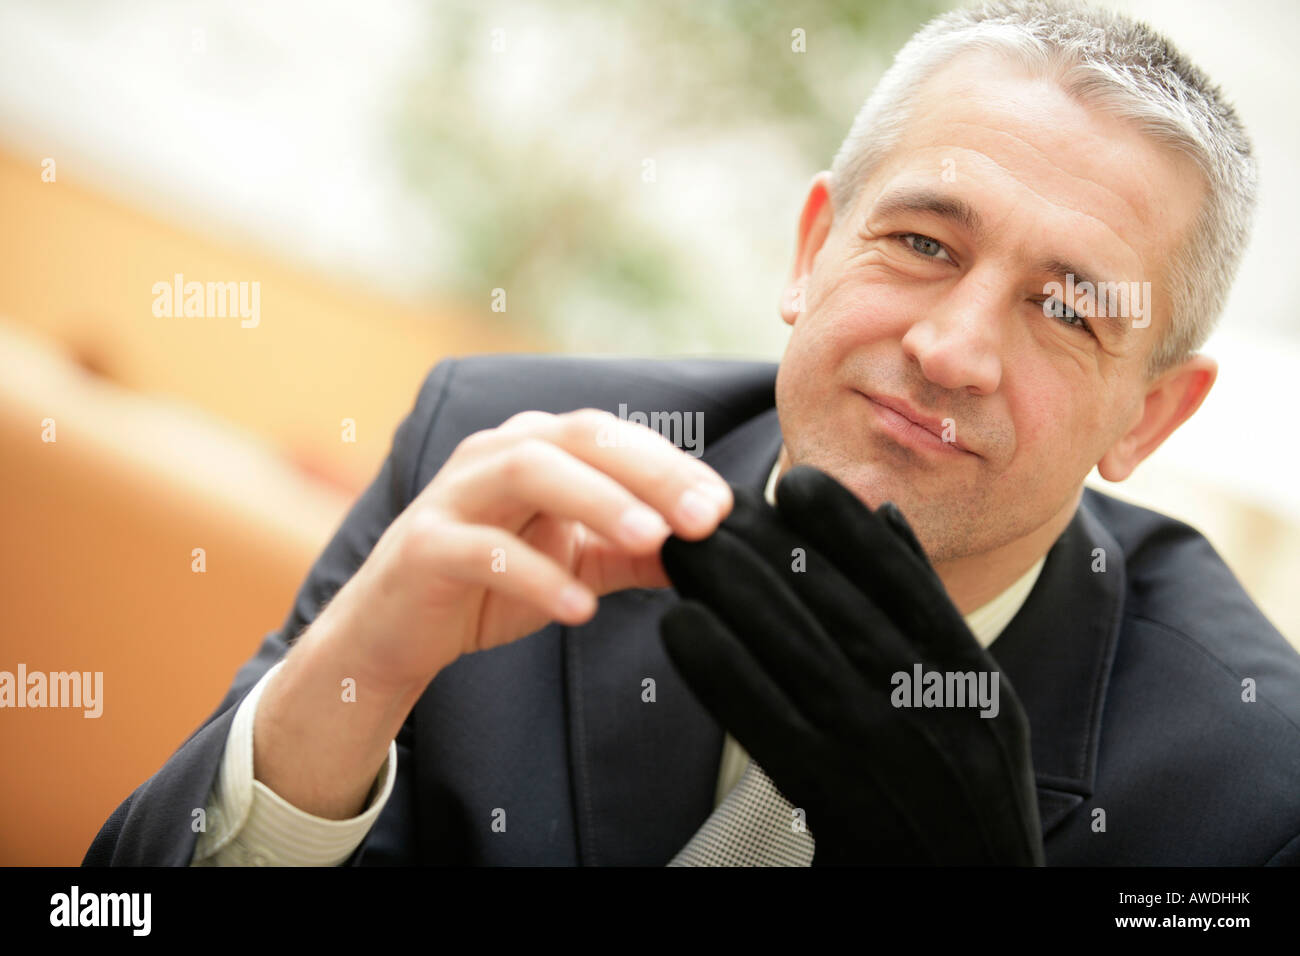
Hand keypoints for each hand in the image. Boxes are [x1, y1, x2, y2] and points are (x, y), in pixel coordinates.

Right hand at [317, 407, 733, 695]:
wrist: (394, 630)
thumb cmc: (489, 584)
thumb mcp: (575, 564)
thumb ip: (635, 554)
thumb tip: (710, 551)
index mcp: (535, 448)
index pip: (612, 437)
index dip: (670, 465)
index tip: (724, 507)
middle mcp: (494, 455)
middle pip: (578, 439)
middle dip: (648, 473)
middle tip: (705, 518)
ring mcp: (454, 495)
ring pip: (528, 473)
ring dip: (596, 502)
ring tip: (650, 539)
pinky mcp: (423, 546)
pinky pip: (483, 551)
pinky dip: (535, 576)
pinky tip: (579, 608)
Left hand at [658, 464, 1042, 864]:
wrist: (969, 901)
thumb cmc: (962, 803)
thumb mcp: (977, 705)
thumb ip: (930, 613)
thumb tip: (887, 520)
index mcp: (972, 682)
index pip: (905, 583)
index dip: (846, 527)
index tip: (796, 482)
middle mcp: (935, 710)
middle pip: (838, 605)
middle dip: (765, 545)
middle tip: (708, 504)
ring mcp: (887, 756)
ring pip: (800, 651)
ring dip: (732, 592)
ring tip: (679, 548)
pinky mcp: (838, 805)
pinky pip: (770, 726)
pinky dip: (723, 672)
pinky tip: (680, 627)